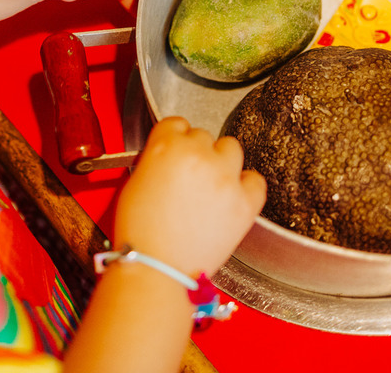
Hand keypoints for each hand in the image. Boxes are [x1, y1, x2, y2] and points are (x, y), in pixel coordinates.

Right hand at [113, 117, 266, 277]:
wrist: (159, 267)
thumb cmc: (141, 232)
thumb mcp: (135, 182)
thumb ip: (156, 159)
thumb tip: (170, 157)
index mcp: (167, 146)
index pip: (177, 123)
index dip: (175, 138)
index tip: (176, 149)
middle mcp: (199, 156)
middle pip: (203, 136)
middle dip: (196, 152)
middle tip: (189, 176)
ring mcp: (225, 178)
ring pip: (231, 148)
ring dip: (221, 161)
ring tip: (210, 184)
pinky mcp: (245, 202)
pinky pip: (255, 180)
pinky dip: (246, 185)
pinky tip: (232, 195)